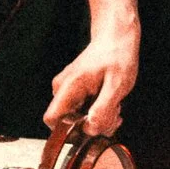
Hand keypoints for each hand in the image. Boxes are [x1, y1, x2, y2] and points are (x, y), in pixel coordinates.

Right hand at [44, 5, 138, 136]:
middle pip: (69, 123)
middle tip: (114, 112)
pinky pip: (83, 111)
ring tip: (115, 104)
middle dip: (93, 124)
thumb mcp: (117, 85)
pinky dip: (99, 112)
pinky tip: (112, 103)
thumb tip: (90, 129)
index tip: (93, 123)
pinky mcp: (75, 92)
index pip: (52, 119)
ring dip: (99, 118)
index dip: (71, 130)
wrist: (117, 37)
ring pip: (78, 119)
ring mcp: (68, 90)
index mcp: (69, 87)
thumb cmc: (117, 56)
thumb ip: (103, 109)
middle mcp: (62, 89)